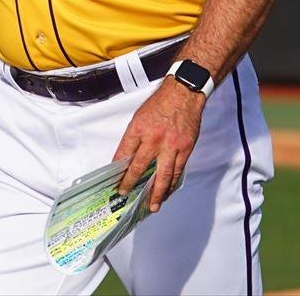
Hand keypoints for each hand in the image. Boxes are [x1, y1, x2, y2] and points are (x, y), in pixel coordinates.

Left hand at [112, 77, 205, 212]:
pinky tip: (167, 192)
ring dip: (156, 193)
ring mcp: (171, 145)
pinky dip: (171, 185)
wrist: (183, 94)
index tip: (114, 181)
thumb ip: (134, 137)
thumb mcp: (140, 117)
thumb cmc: (160, 104)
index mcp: (138, 129)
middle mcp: (153, 138)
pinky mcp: (185, 149)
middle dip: (131, 184)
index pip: (123, 154)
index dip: (118, 170)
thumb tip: (126, 158)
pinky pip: (177, 172)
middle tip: (126, 195)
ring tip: (151, 206)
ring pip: (162, 176)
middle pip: (139, 167)